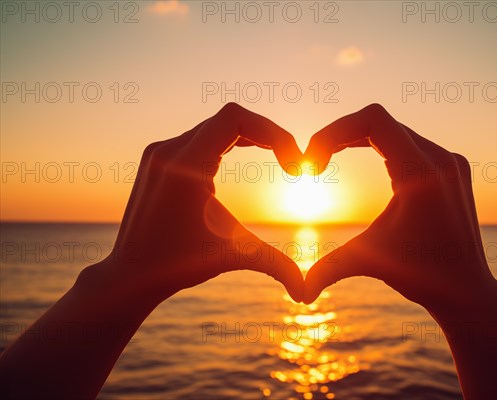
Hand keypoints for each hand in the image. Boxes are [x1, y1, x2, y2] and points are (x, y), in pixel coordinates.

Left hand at [103, 103, 303, 301]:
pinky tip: (246, 155)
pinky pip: (200, 136)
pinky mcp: (157, 158)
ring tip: (279, 157)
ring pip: (215, 126)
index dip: (274, 133)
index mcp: (185, 165)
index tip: (294, 164)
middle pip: (230, 120)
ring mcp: (160, 151)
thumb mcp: (232, 256)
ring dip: (250, 137)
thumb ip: (275, 266)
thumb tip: (306, 294)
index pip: (236, 119)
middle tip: (294, 164)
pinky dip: (228, 142)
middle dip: (268, 137)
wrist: (129, 274)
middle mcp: (168, 149)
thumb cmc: (177, 265)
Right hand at [303, 103, 496, 312]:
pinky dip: (382, 146)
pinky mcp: (454, 167)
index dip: (334, 131)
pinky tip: (368, 161)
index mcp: (421, 173)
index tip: (313, 162)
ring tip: (331, 158)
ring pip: (395, 130)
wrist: (467, 289)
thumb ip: (330, 268)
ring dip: (359, 139)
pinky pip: (412, 141)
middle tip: (314, 163)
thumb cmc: (421, 275)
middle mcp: (440, 158)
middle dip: (339, 136)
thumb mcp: (369, 261)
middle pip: (379, 122)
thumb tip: (299, 294)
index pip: (373, 120)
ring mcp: (450, 160)